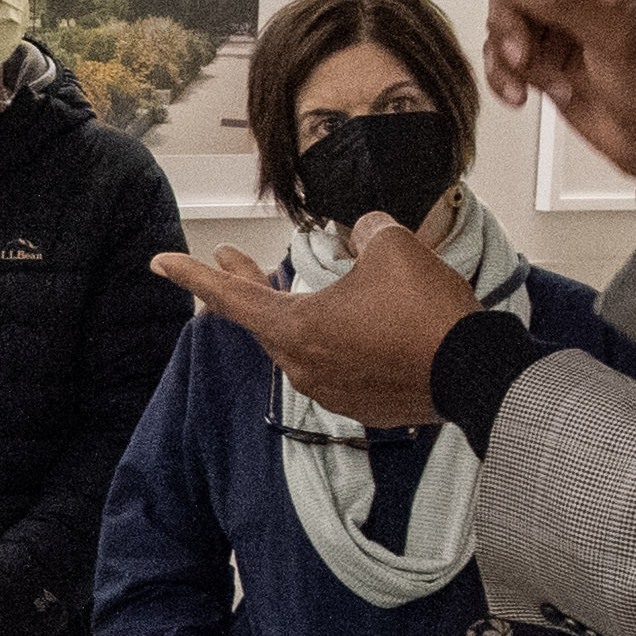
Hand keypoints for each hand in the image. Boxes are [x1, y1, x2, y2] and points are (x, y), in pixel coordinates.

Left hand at [155, 216, 478, 429]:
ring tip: (310, 283)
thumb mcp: (392, 246)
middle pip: (263, 318)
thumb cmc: (428, 312)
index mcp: (296, 329)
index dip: (194, 274)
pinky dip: (337, 338)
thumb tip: (361, 233)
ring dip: (301, 311)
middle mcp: (303, 366)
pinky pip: (336, 364)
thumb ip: (364, 231)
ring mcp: (330, 390)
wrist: (475, 372)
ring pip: (301, 341)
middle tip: (231, 257)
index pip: (230, 298)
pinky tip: (359, 321)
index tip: (159, 261)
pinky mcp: (360, 404)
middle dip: (246, 284)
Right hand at [487, 0, 635, 189]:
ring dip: (511, 52)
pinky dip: (506, 74)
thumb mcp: (618, 38)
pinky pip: (500, 51)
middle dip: (511, 15)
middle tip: (530, 51)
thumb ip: (565, 4)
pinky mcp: (542, 55)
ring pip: (501, 14)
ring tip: (537, 80)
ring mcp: (557, 21)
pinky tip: (525, 95)